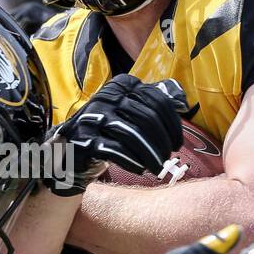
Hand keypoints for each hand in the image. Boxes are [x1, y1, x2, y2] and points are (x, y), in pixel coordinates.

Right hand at [44, 75, 184, 195]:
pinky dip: (131, 161)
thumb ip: (151, 103)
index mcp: (122, 85)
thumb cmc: (108, 131)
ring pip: (132, 134)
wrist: (72, 148)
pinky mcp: (84, 138)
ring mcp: (94, 116)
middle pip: (147, 117)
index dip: (172, 124)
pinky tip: (139, 168)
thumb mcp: (128, 109)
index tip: (177, 143)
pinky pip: (114, 149)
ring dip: (150, 154)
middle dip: (162, 142)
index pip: (157, 100)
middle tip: (167, 158)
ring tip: (157, 167)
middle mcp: (107, 96)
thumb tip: (182, 101)